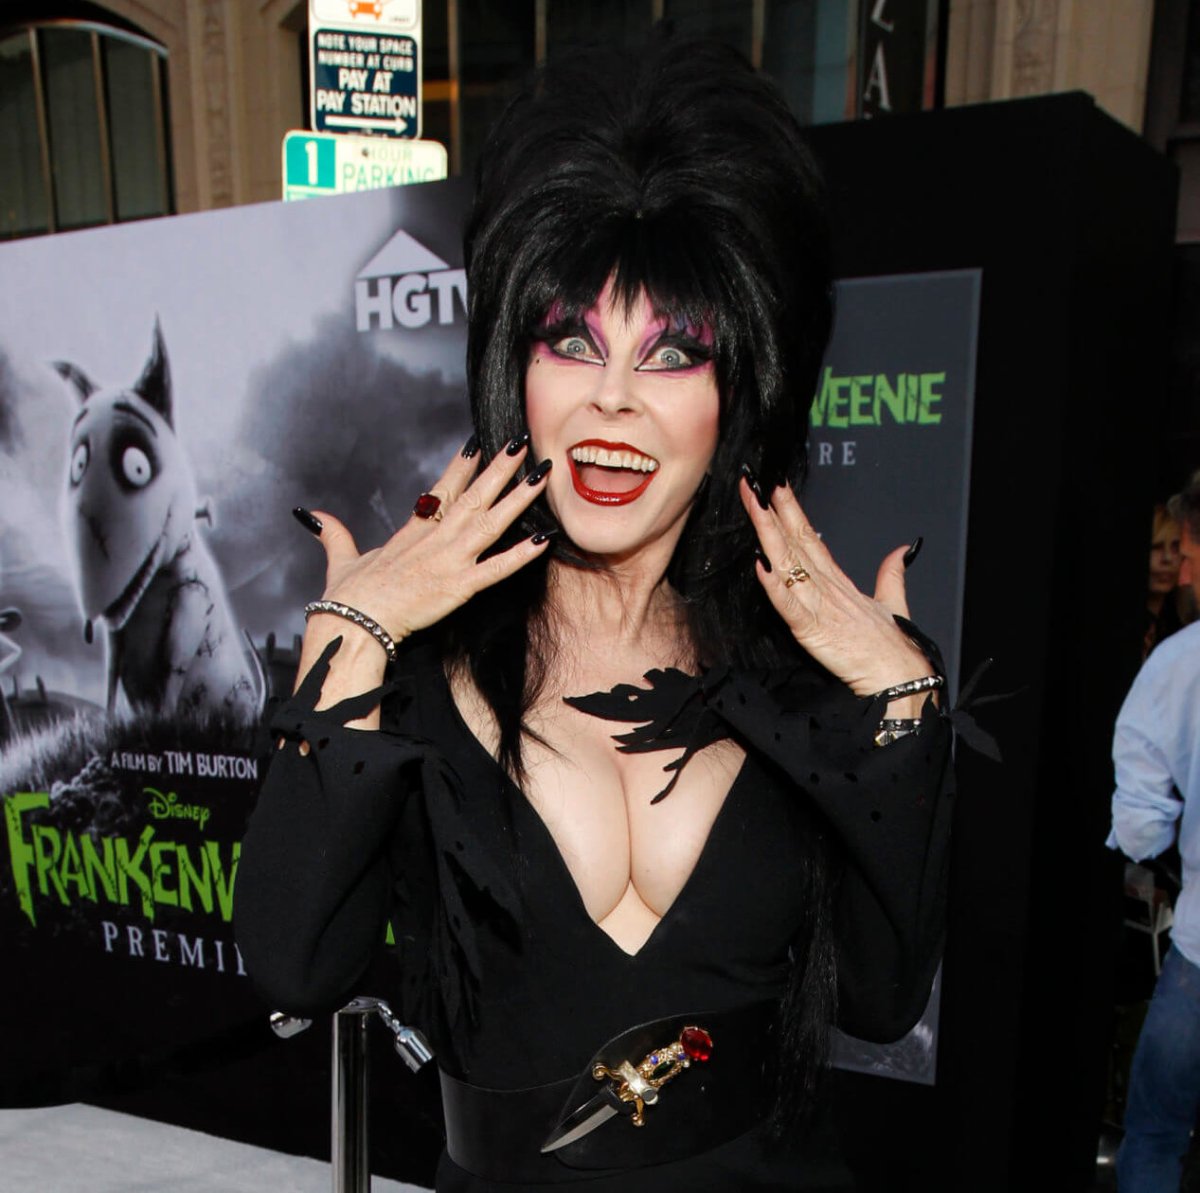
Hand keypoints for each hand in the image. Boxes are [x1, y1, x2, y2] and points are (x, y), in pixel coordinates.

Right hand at [311, 436, 551, 644]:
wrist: (353, 623)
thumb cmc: (348, 597)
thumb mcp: (341, 558)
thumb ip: (333, 533)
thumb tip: (309, 514)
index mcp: (412, 532)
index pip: (442, 490)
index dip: (462, 466)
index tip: (479, 444)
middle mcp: (435, 539)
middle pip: (473, 495)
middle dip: (500, 468)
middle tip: (521, 442)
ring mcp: (449, 560)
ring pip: (491, 521)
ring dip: (518, 497)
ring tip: (542, 474)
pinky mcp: (459, 586)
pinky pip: (498, 568)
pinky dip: (522, 554)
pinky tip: (543, 537)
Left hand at [739, 476, 932, 706]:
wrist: (900, 677)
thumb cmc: (893, 646)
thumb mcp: (892, 603)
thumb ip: (892, 573)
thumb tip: (901, 550)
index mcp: (839, 582)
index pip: (809, 537)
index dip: (791, 511)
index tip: (775, 487)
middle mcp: (827, 588)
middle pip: (795, 542)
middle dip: (772, 511)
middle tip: (755, 483)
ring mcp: (819, 606)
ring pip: (788, 564)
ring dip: (768, 535)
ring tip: (754, 507)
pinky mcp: (812, 631)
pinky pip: (788, 605)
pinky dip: (774, 586)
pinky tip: (760, 565)